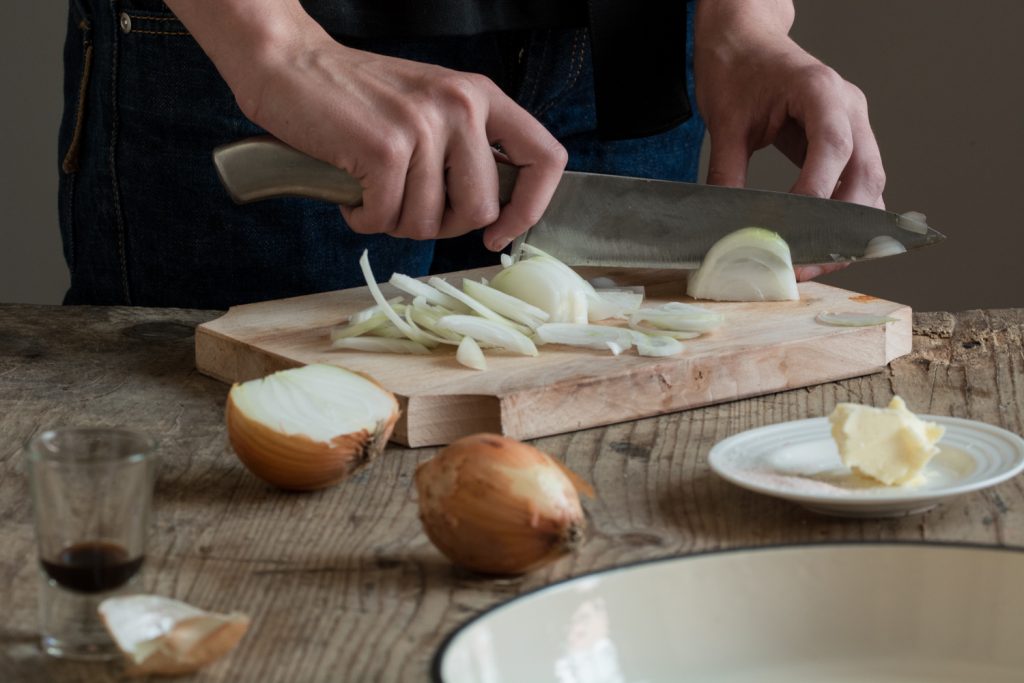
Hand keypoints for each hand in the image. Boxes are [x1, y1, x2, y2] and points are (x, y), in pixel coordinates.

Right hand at [167, 1, 566, 250]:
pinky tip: (351, 194)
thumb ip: (466, 149)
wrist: (290, 65)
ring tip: (373, 194)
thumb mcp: (431, 109)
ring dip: (395, 223)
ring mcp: (424, 126)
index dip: (530, 208)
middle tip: (407, 210)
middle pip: (480, 210)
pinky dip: (364, 219)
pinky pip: (387, 218)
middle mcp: (461, 106)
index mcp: (481, 97)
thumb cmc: (359, 98)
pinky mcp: (385, 149)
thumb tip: (492, 215)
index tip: (499, 233)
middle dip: (441, 227)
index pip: (545, 158)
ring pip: (430, 222)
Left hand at [694, 1, 884, 279]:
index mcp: (820, 91)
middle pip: (864, 174)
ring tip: (814, 264)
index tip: (794, 229)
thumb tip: (725, 226)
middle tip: (807, 264)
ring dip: (847, 229)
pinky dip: (845, 218)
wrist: (745, 42)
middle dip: (839, 226)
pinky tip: (822, 245)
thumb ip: (727, 173)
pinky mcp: (848, 144)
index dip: (819, 191)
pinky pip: (859, 186)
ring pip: (869, 186)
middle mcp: (849, 108)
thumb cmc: (737, 70)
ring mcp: (855, 126)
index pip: (833, 146)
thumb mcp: (724, 121)